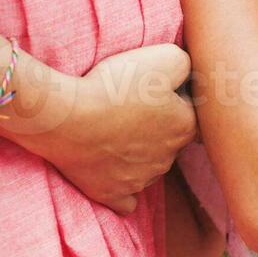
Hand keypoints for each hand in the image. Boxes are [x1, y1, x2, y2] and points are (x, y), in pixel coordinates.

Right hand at [28, 43, 198, 215]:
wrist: (67, 119)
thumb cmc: (114, 87)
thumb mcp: (163, 57)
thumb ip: (186, 65)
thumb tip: (190, 73)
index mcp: (183, 127)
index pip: (190, 110)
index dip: (172, 95)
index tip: (151, 87)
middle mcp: (167, 159)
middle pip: (168, 140)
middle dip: (155, 125)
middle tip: (128, 104)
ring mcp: (140, 180)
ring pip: (149, 167)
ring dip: (137, 151)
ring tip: (112, 128)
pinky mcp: (112, 194)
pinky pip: (127, 199)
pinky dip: (123, 187)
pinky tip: (113, 170)